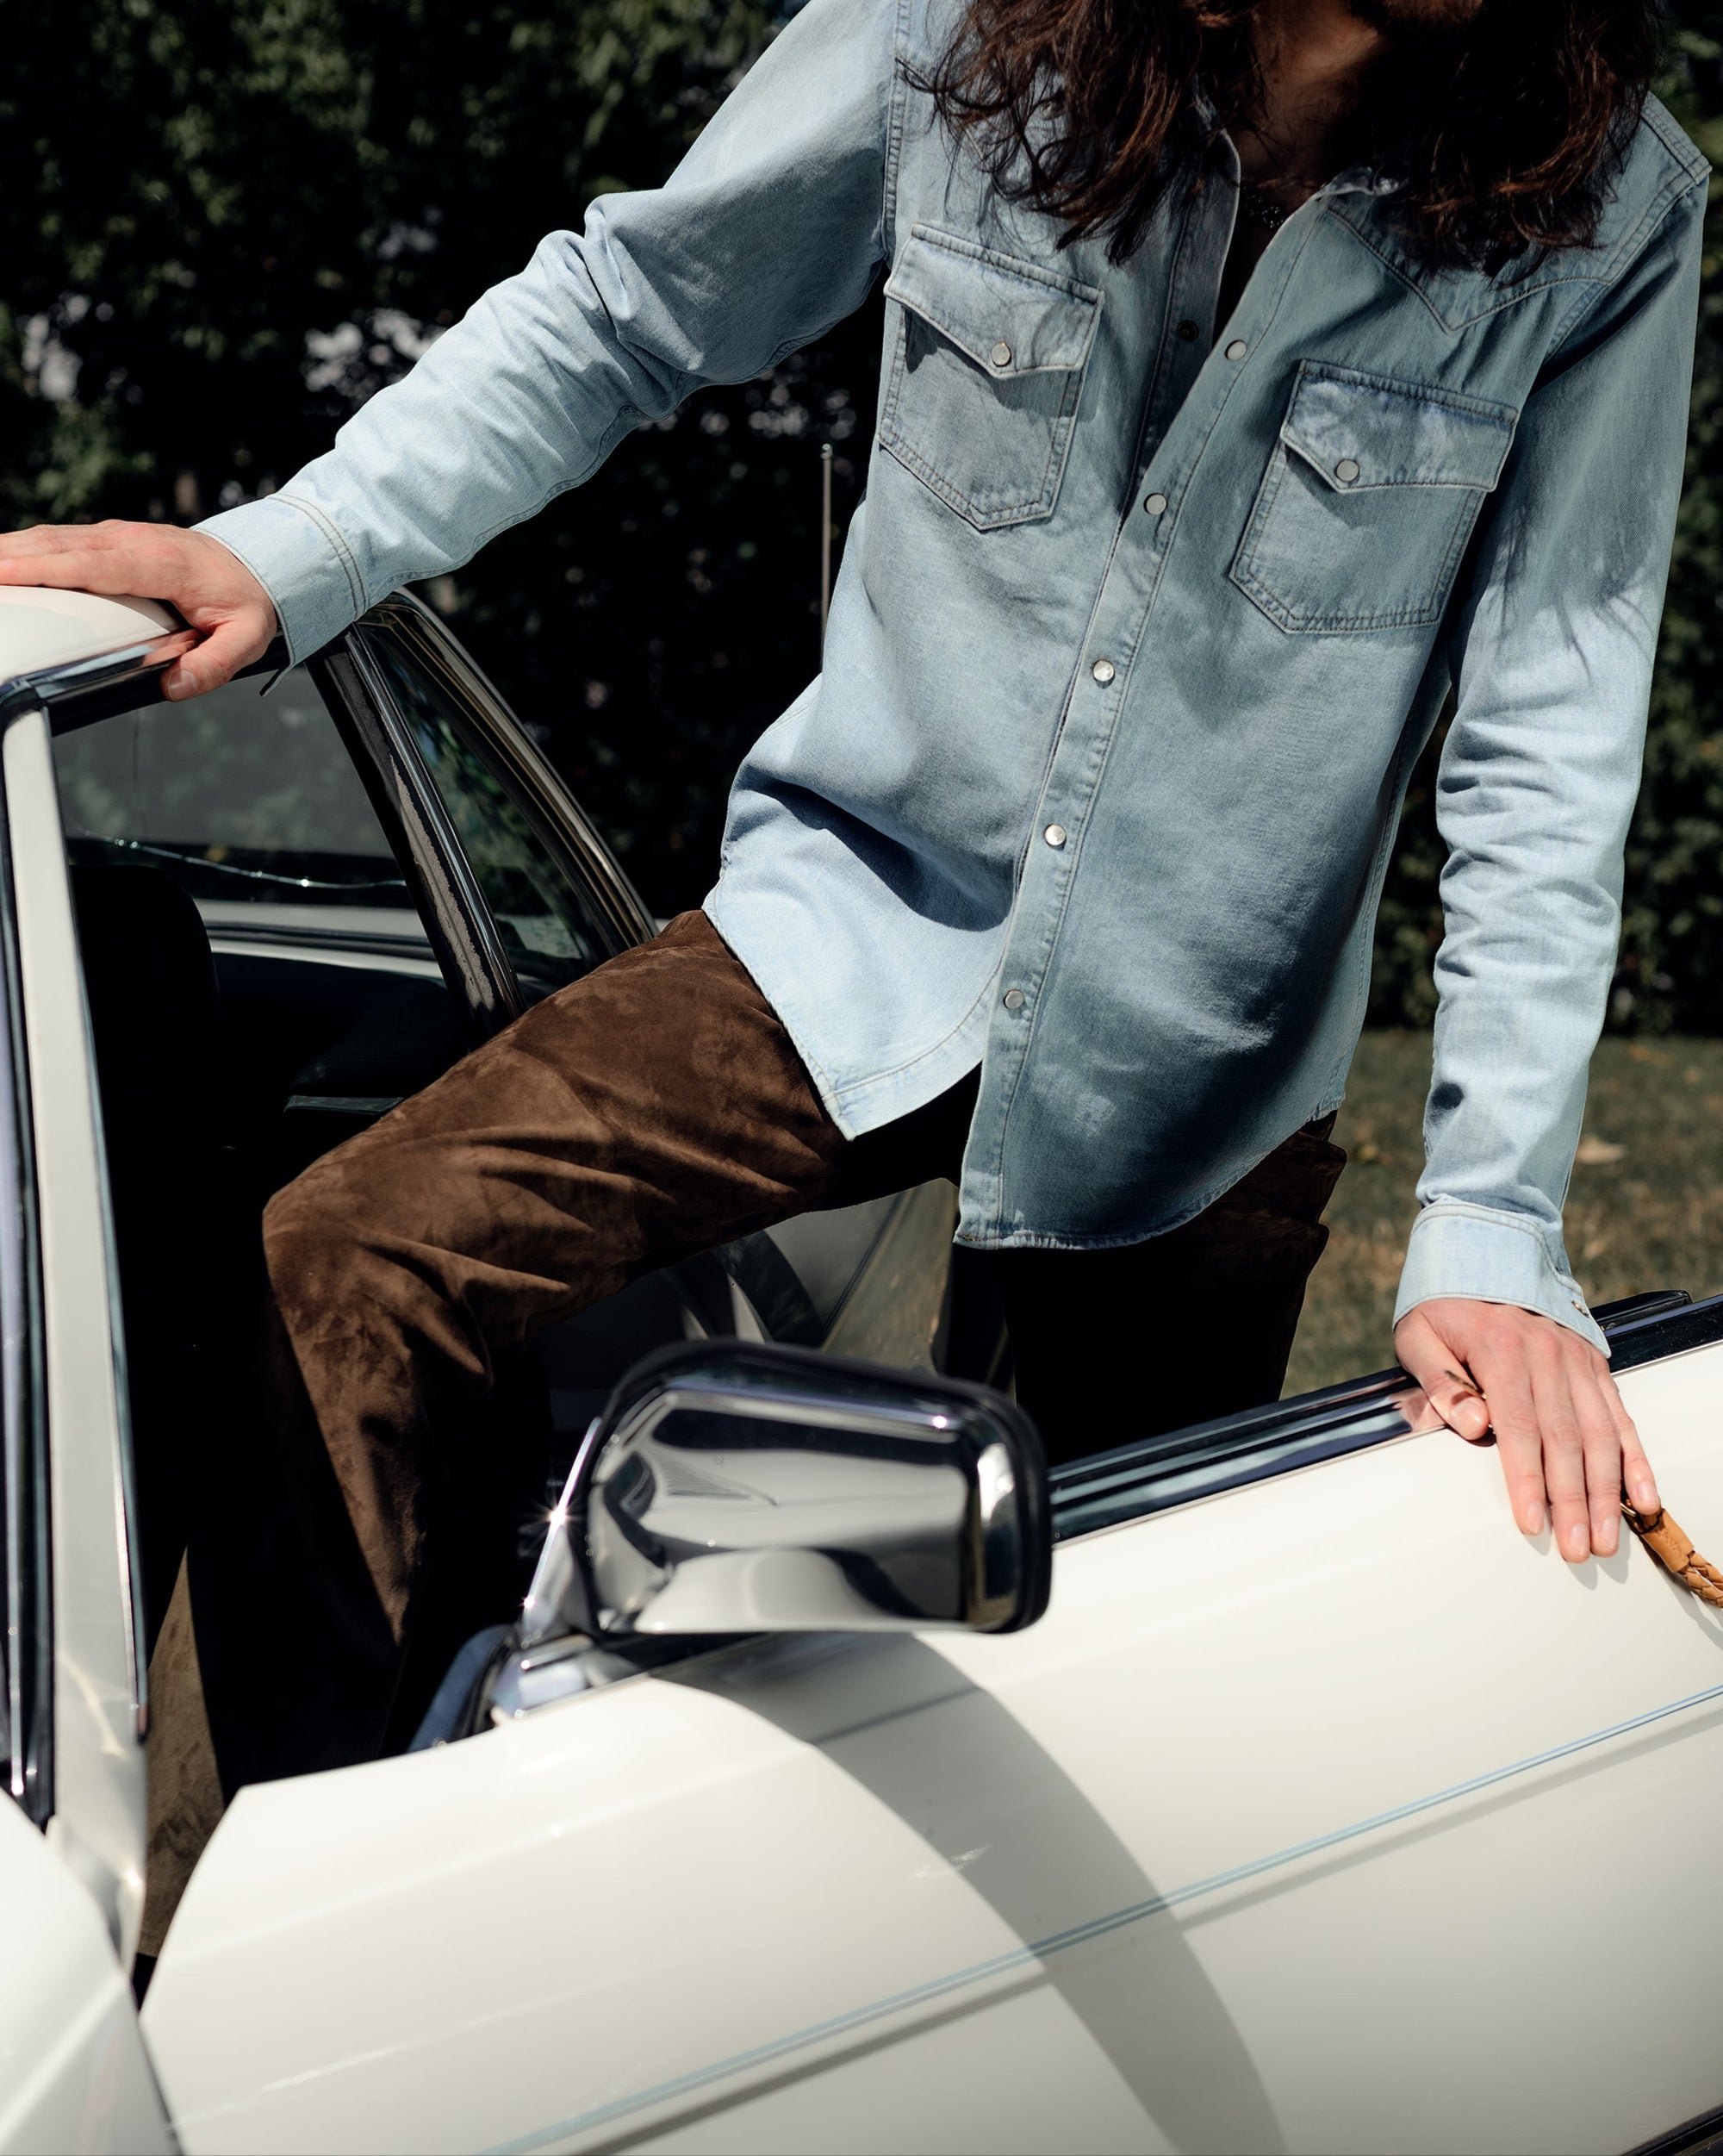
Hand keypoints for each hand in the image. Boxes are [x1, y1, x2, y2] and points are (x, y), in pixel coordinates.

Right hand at [0, 521, 277, 700]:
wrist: (261, 561)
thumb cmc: (248, 599)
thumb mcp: (248, 639)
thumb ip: (214, 666)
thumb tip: (174, 687)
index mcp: (162, 563)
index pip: (93, 564)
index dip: (46, 567)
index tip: (5, 572)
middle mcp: (134, 542)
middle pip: (60, 545)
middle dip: (12, 556)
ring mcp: (120, 537)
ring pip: (54, 538)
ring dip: (13, 549)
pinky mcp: (111, 540)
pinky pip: (62, 541)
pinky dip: (29, 549)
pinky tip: (5, 560)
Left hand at [1394, 1297, 1657, 1562]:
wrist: (1485, 1248)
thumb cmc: (1445, 1303)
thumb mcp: (1419, 1334)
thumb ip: (1440, 1382)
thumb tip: (1473, 1426)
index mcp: (1501, 1350)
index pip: (1518, 1427)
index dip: (1527, 1479)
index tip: (1532, 1522)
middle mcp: (1547, 1356)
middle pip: (1566, 1440)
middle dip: (1574, 1500)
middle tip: (1577, 1548)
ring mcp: (1577, 1362)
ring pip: (1600, 1434)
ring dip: (1608, 1491)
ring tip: (1607, 1537)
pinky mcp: (1594, 1366)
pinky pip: (1620, 1417)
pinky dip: (1635, 1459)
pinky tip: (1644, 1497)